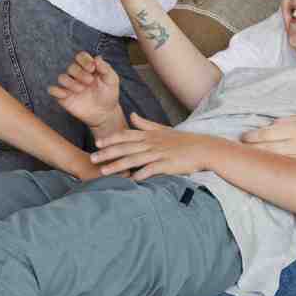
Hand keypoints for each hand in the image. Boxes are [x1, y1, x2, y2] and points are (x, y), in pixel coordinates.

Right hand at [48, 51, 125, 133]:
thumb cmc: (109, 94)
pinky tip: (67, 95)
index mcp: (88, 68)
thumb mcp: (112, 80)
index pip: (80, 56)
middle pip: (71, 67)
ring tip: (81, 90)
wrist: (105, 113)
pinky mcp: (64, 97)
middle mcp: (77, 75)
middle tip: (90, 82)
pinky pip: (53, 90)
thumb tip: (97, 58)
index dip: (84, 60)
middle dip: (80, 73)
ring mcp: (70, 86)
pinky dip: (56, 91)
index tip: (92, 68)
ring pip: (61, 78)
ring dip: (71, 83)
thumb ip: (105, 68)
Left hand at [92, 114, 220, 179]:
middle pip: (125, 147)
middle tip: (92, 158)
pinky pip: (150, 170)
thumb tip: (131, 114)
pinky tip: (129, 181)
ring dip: (117, 165)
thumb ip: (145, 123)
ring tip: (104, 171)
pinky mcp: (167, 164)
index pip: (126, 135)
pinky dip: (139, 175)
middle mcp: (151, 143)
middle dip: (107, 153)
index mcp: (149, 135)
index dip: (110, 139)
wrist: (203, 148)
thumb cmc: (183, 141)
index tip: (97, 143)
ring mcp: (159, 153)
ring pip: (133, 159)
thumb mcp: (162, 129)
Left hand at [241, 114, 295, 164]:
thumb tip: (272, 124)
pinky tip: (263, 169)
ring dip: (258, 160)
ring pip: (274, 161)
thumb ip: (289, 121)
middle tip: (240, 150)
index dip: (253, 136)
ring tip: (247, 160)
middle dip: (251, 149)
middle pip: (268, 148)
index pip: (268, 133)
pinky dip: (272, 169)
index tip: (243, 137)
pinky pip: (285, 169)